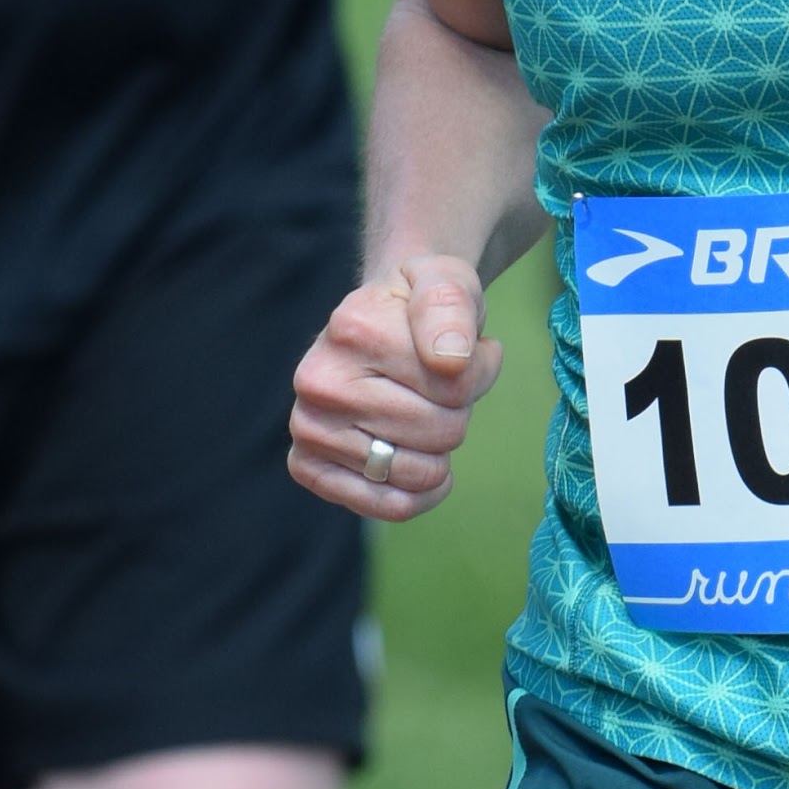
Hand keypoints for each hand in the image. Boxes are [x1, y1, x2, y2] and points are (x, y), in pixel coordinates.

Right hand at [288, 252, 501, 516]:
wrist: (375, 320)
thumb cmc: (418, 306)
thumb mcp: (445, 281)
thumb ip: (449, 305)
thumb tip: (449, 359)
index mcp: (352, 330)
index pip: (456, 384)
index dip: (479, 370)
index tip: (466, 351)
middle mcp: (318, 381)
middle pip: (442, 432)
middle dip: (458, 411)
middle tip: (441, 386)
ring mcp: (308, 428)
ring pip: (419, 473)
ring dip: (440, 451)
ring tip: (423, 412)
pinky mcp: (308, 466)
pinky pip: (389, 507)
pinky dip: (419, 494)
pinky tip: (419, 461)